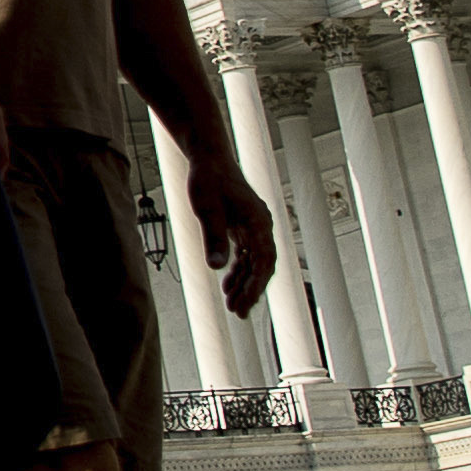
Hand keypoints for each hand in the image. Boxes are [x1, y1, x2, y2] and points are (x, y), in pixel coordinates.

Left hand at [191, 154, 279, 314]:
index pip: (264, 261)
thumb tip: (216, 267)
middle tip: (238, 313)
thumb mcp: (207, 209)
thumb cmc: (208, 179)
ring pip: (255, 262)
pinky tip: (227, 284)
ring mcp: (254, 226)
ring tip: (232, 305)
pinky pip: (246, 254)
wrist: (209, 158)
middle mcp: (262, 226)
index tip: (245, 304)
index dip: (256, 285)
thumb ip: (213, 238)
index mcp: (259, 221)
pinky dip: (239, 270)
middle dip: (252, 290)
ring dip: (245, 283)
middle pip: (262, 265)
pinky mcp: (244, 226)